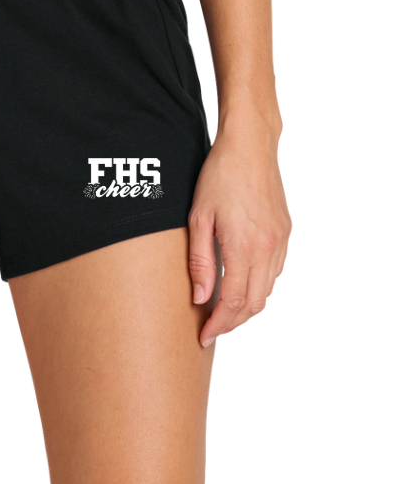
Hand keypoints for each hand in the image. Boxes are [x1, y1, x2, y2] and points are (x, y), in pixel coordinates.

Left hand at [188, 124, 291, 346]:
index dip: (218, 325)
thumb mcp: (198, 218)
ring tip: (222, 312)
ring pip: (266, 290)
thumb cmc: (219, 177)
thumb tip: (200, 298)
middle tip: (211, 330)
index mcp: (244, 246)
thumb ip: (199, 261)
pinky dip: (258, 287)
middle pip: (253, 303)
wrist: (250, 147)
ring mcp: (280, 241)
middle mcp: (268, 248)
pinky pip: (274, 272)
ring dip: (245, 307)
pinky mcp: (285, 233)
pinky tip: (240, 285)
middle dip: (232, 323)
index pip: (233, 302)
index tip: (204, 336)